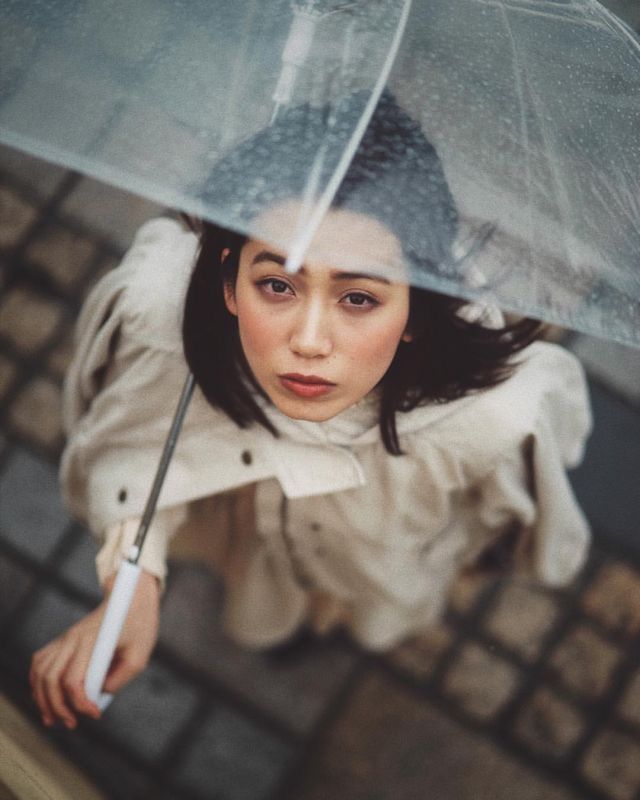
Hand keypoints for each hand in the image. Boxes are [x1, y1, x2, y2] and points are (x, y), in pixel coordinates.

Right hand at [29, 569, 159, 728]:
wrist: (131, 597)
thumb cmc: (139, 625)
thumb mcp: (140, 654)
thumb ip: (121, 678)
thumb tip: (100, 694)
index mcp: (91, 641)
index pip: (73, 680)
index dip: (80, 703)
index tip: (96, 714)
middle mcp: (72, 638)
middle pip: (50, 679)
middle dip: (56, 707)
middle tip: (71, 723)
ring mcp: (65, 637)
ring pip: (40, 671)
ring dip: (41, 697)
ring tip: (52, 718)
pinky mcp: (64, 639)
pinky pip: (40, 661)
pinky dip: (38, 682)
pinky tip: (46, 697)